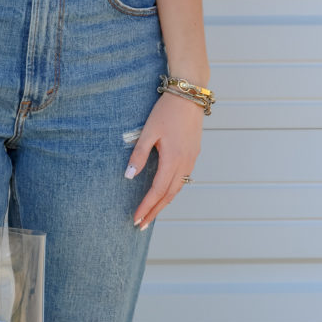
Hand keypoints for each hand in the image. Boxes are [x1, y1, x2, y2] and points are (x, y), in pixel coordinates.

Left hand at [124, 93, 203, 229]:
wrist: (189, 96)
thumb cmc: (166, 112)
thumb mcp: (148, 132)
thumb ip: (138, 155)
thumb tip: (129, 176)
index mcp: (173, 160)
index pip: (157, 191)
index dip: (146, 207)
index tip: (136, 219)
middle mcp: (185, 164)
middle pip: (168, 196)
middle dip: (154, 212)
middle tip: (141, 225)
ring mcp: (191, 160)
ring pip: (177, 189)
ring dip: (164, 203)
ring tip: (151, 214)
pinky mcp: (193, 154)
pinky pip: (182, 179)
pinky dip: (172, 191)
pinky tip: (164, 193)